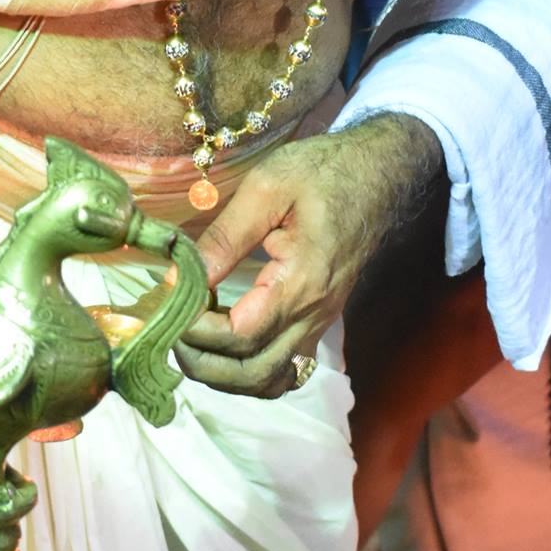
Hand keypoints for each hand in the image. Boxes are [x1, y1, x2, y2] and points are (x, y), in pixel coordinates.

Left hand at [177, 115, 442, 398]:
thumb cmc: (324, 171)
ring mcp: (320, 321)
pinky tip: (225, 345)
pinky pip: (284, 367)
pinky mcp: (319, 319)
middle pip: (253, 374)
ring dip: (224, 373)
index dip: (196, 330)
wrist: (380, 173)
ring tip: (192, 339)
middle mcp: (313, 314)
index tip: (170, 300)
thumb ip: (224, 237)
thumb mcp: (267, 187)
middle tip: (171, 330)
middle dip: (203, 363)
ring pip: (270, 379)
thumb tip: (180, 278)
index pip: (240, 337)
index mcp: (301, 282)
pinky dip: (249, 370)